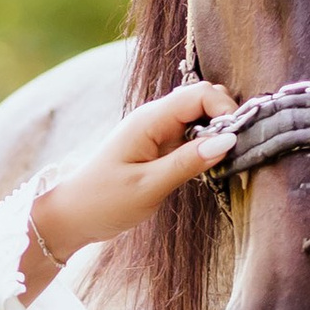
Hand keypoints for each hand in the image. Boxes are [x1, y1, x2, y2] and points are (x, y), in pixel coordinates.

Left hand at [21, 77, 235, 291]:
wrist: (71, 216)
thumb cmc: (103, 202)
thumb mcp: (148, 186)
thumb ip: (188, 162)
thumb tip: (228, 141)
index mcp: (149, 120)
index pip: (199, 94)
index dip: (225, 110)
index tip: (238, 139)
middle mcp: (154, 119)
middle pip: (203, 100)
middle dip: (226, 118)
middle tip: (237, 150)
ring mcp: (157, 132)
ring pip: (199, 117)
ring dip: (217, 133)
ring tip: (228, 159)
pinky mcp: (159, 148)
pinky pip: (190, 135)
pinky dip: (206, 145)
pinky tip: (212, 165)